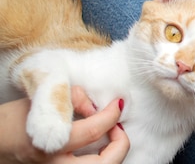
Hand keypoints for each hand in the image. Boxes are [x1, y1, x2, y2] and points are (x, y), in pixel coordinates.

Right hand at [0, 87, 128, 162]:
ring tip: (111, 136)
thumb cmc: (11, 121)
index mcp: (50, 142)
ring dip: (112, 154)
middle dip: (120, 144)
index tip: (118, 104)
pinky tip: (98, 145)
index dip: (111, 114)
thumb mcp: (40, 101)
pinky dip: (100, 158)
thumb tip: (94, 105)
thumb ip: (71, 99)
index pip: (93, 130)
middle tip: (118, 127)